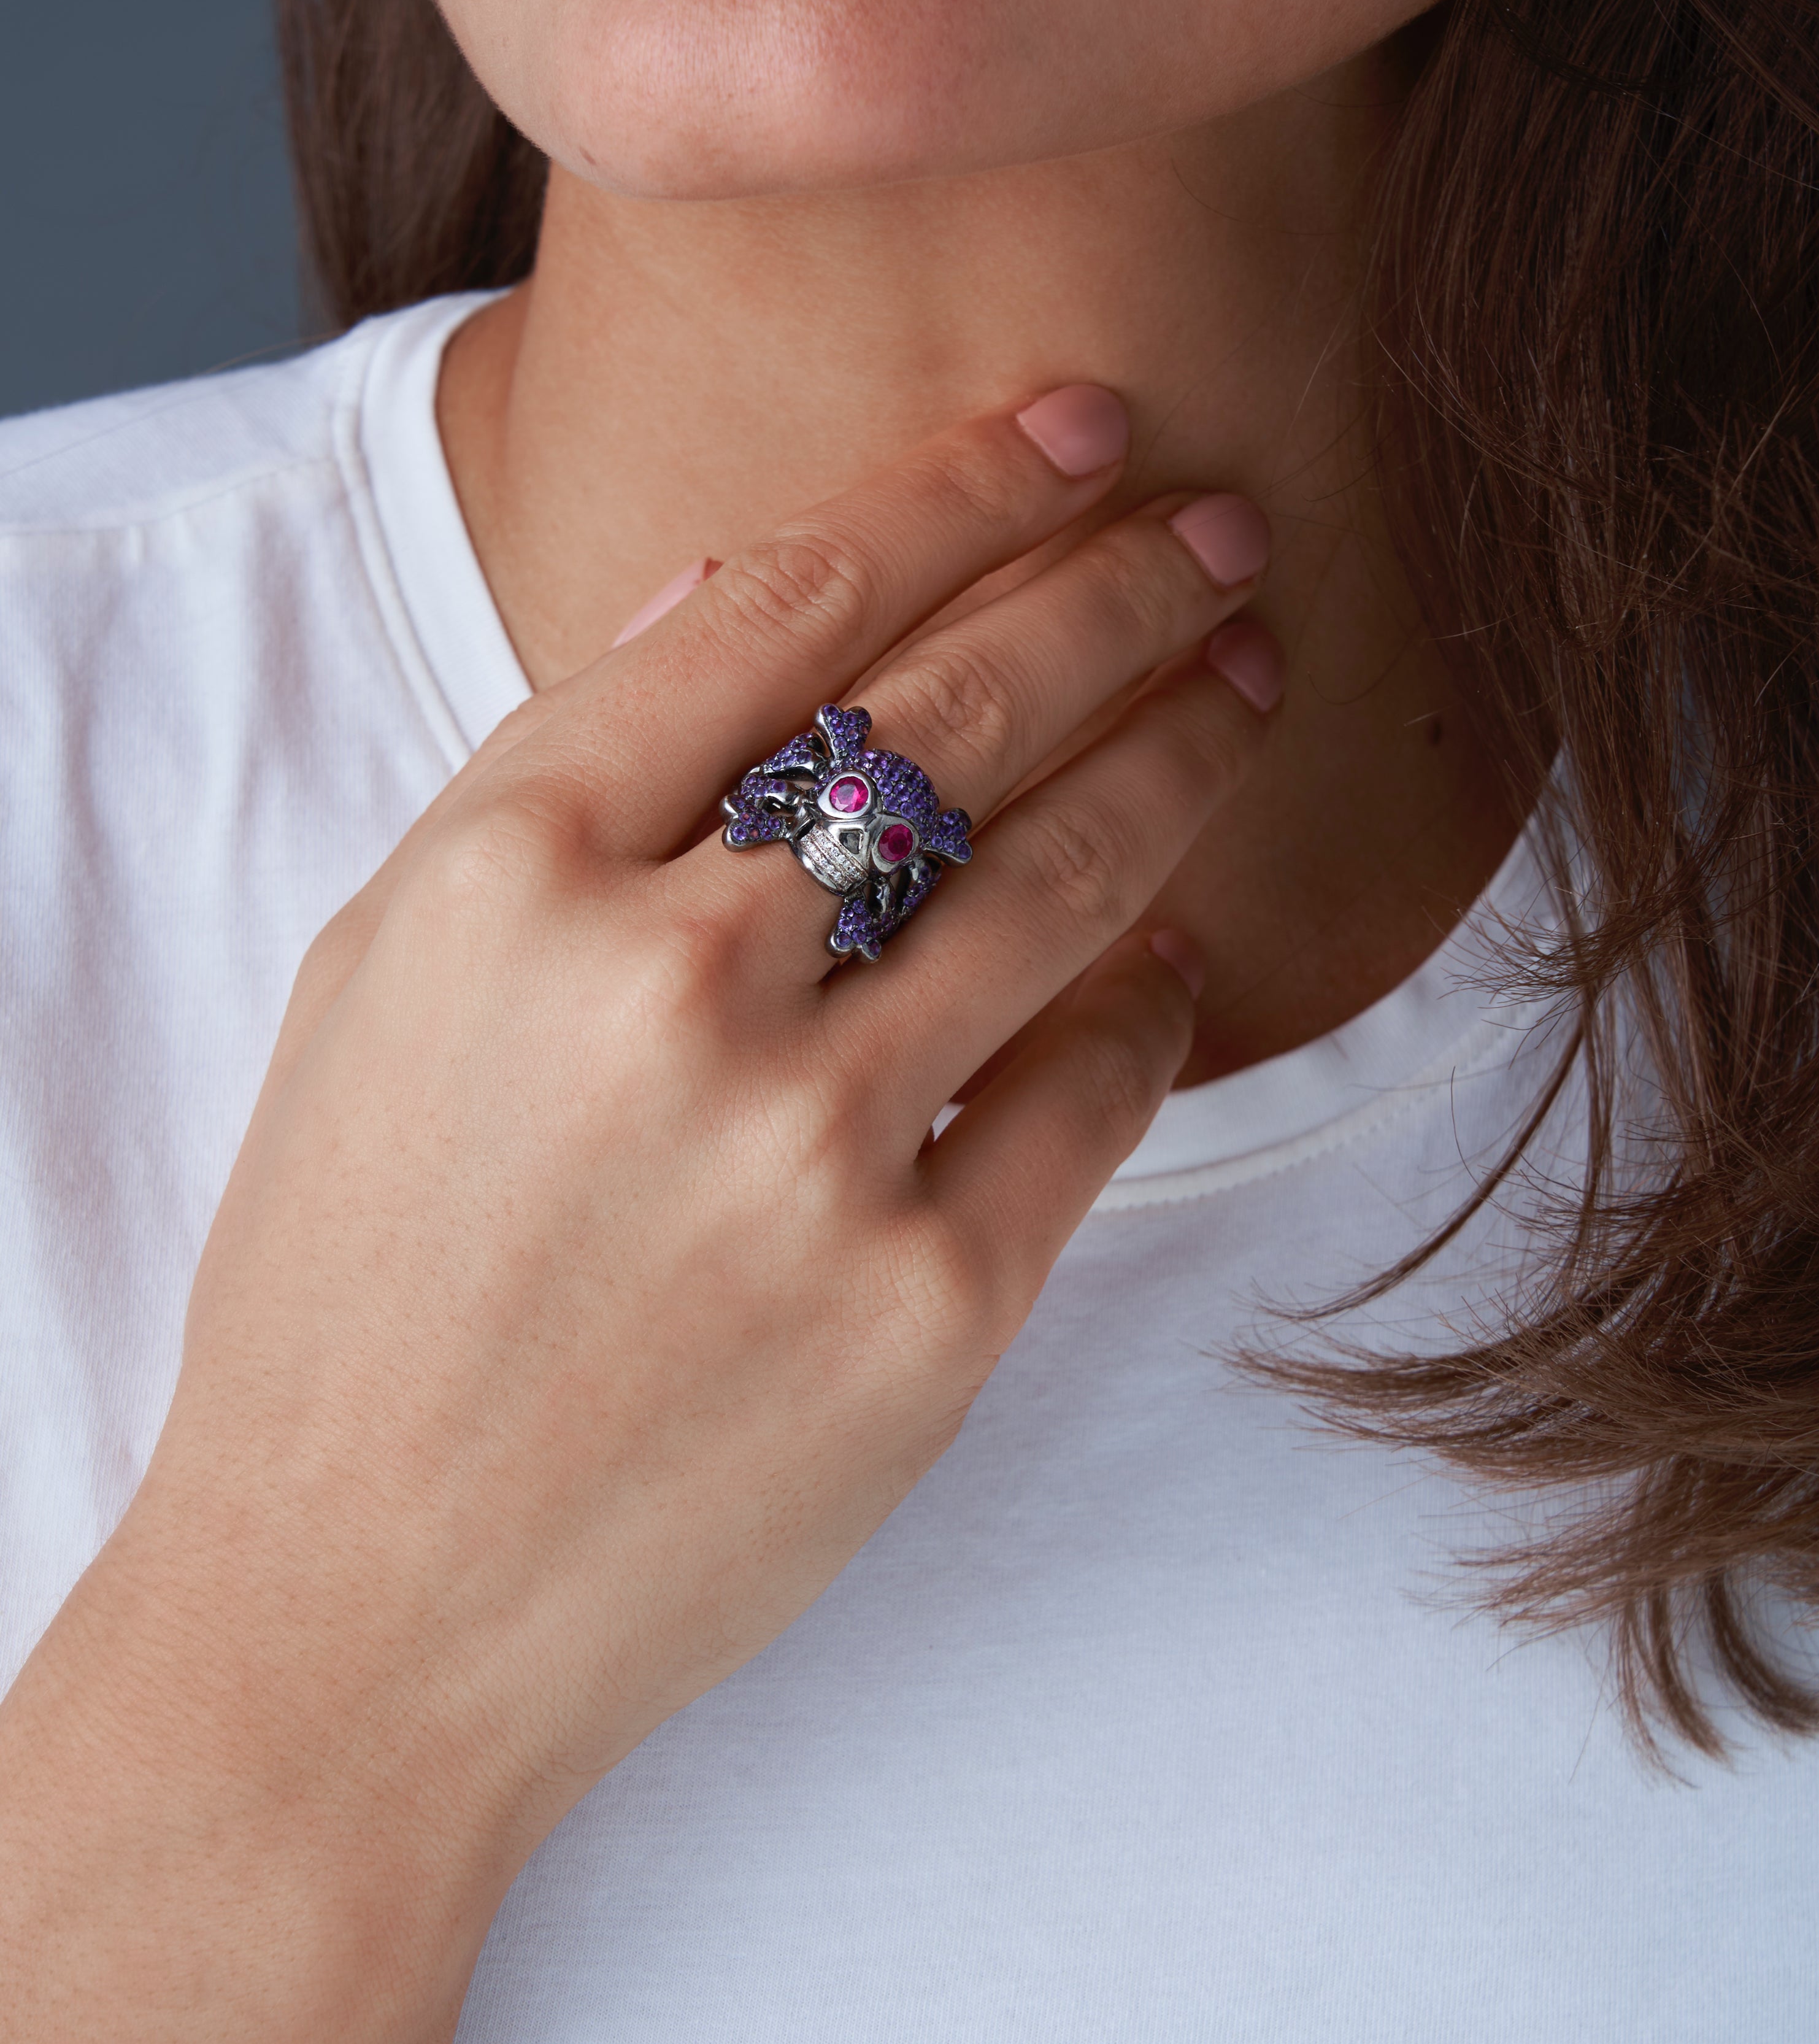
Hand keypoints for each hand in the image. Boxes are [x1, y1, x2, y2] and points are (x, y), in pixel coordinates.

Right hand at [138, 388, 1276, 1857]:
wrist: (360, 1615)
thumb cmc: (347, 1289)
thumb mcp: (378, 987)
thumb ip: (549, 785)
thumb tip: (730, 591)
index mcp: (506, 881)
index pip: (781, 607)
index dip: (958, 489)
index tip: (1071, 428)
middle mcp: (669, 989)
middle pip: (954, 715)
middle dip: (1117, 585)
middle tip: (1216, 522)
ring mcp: (810, 1155)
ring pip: (1063, 878)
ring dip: (1182, 748)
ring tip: (1246, 674)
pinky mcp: (926, 1315)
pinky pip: (1093, 1094)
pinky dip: (1152, 1002)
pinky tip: (1175, 949)